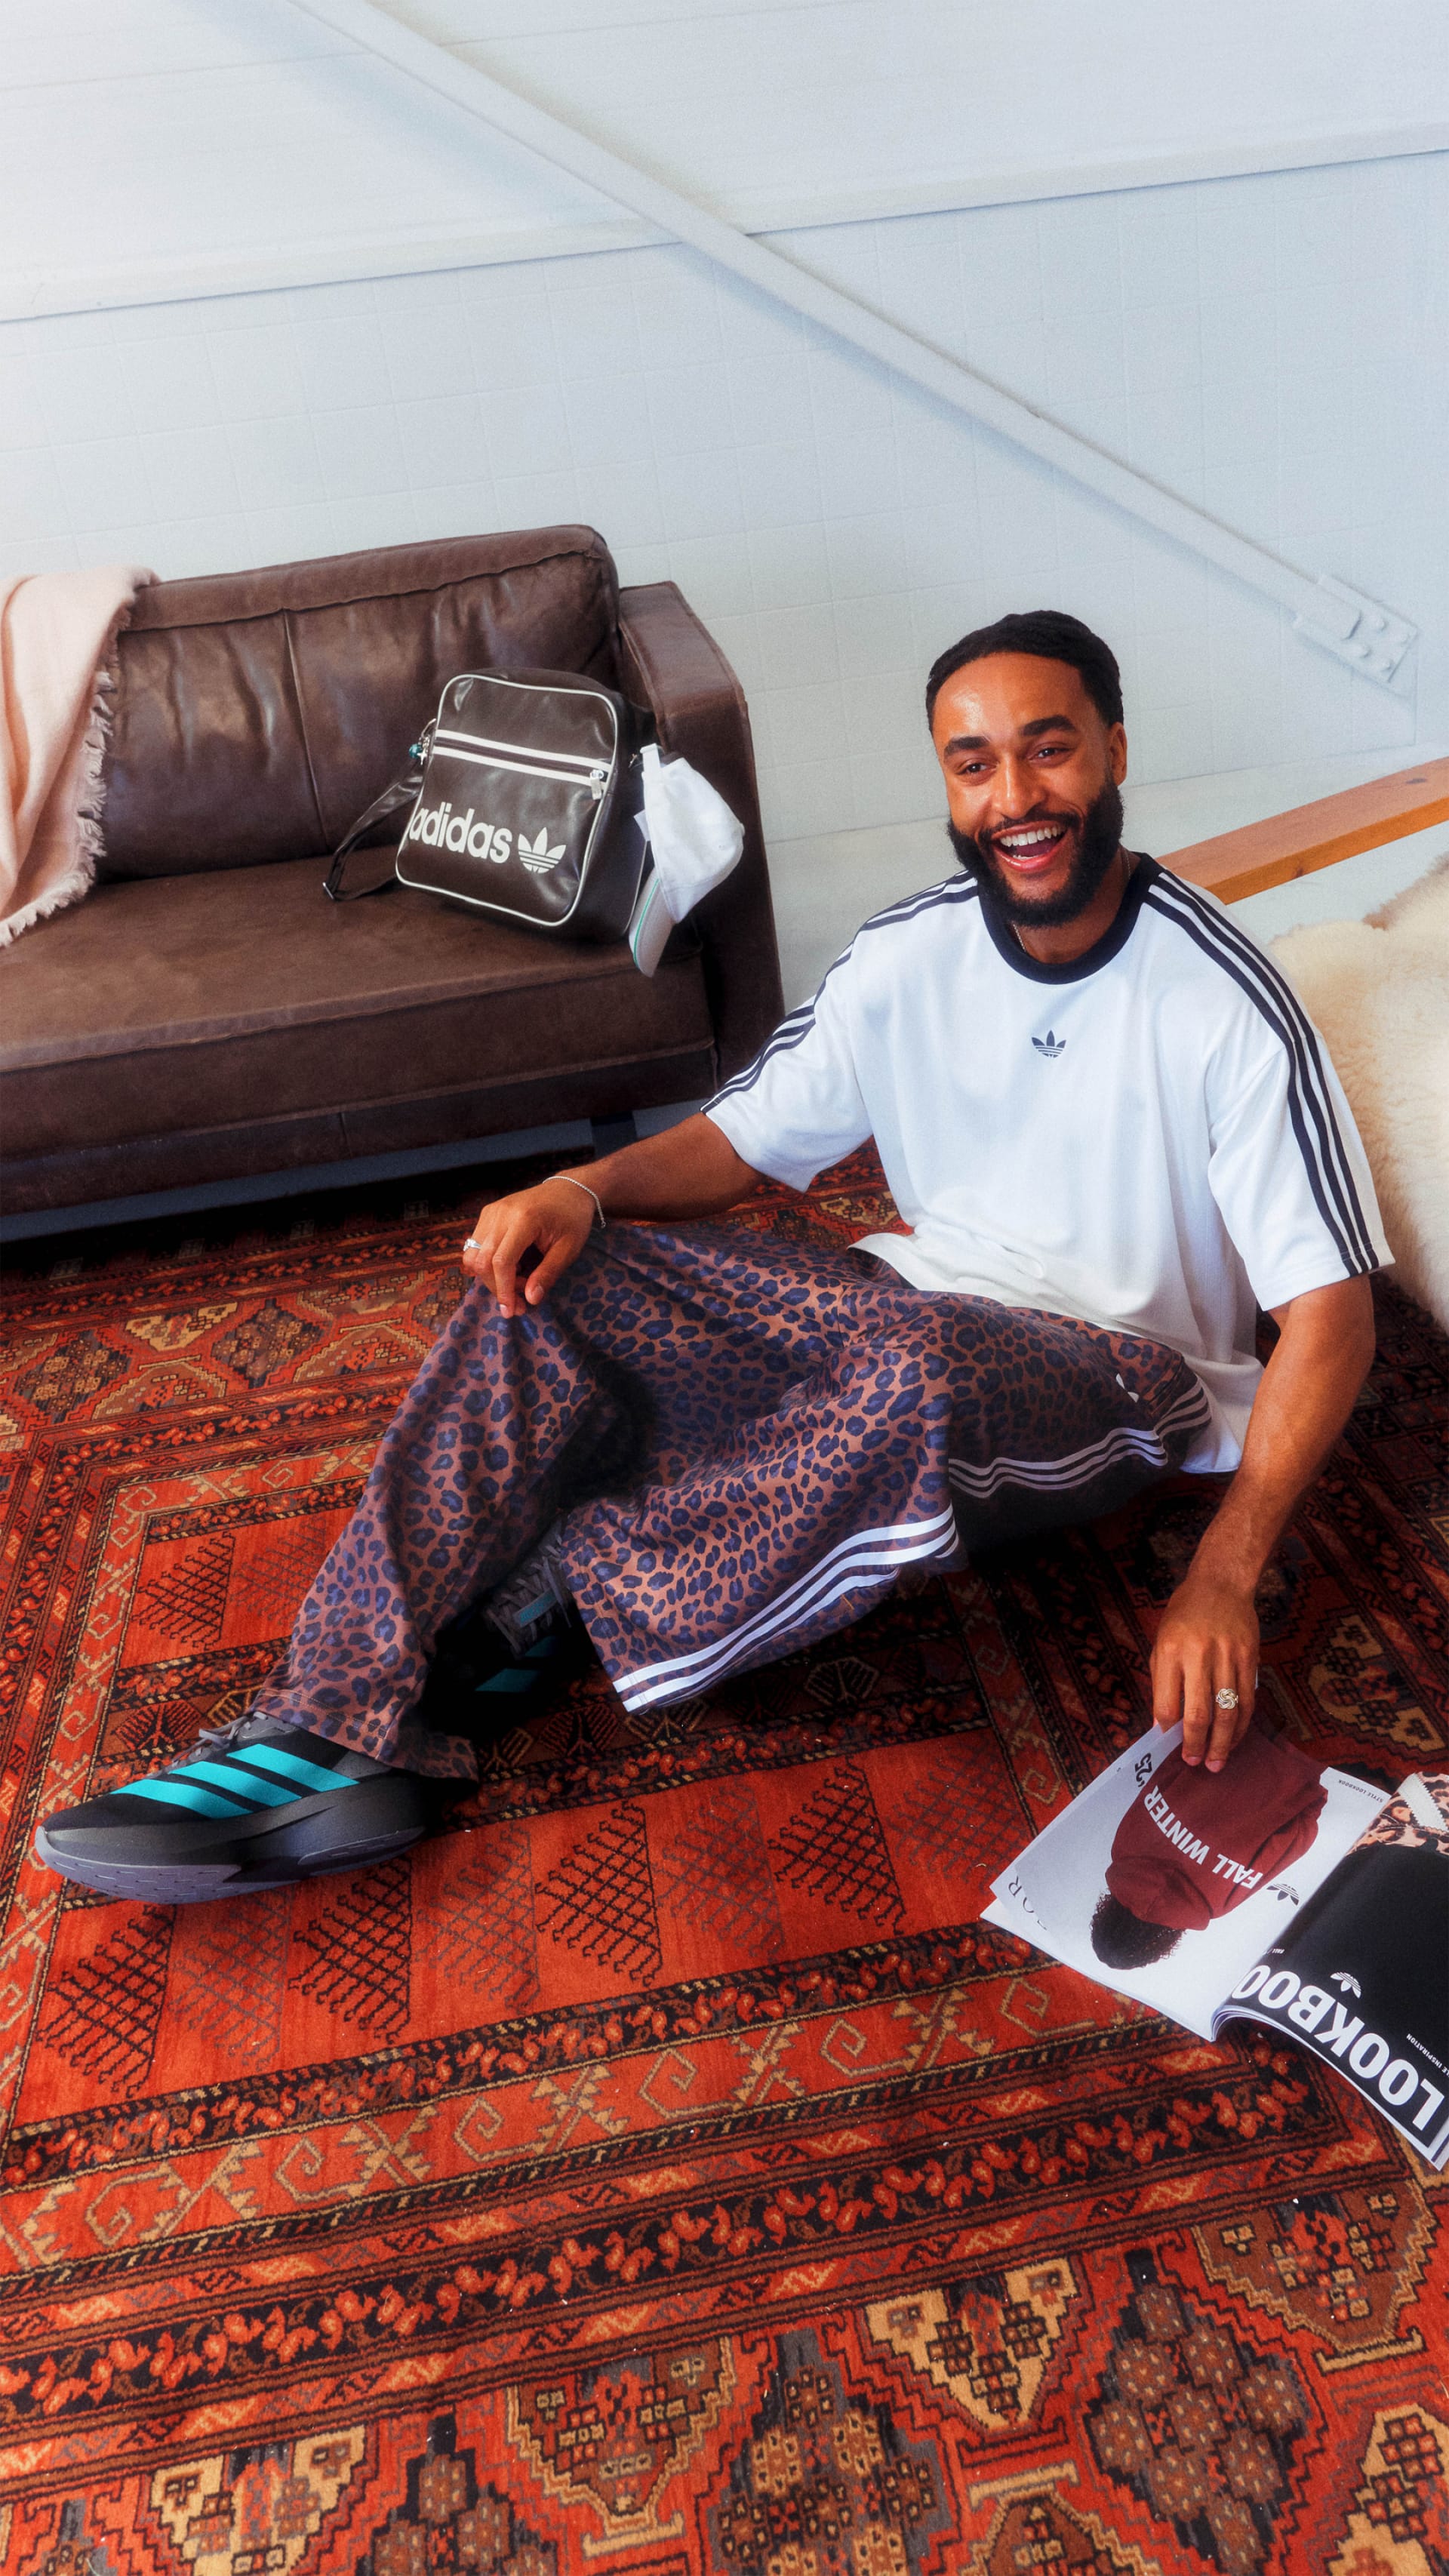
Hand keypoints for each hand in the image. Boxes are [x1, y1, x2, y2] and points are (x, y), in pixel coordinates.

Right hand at [461, 1176, 595, 1316]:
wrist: (568, 1189)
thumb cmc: (572, 1219)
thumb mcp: (569, 1249)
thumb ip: (548, 1274)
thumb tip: (530, 1299)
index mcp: (524, 1219)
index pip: (501, 1260)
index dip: (503, 1289)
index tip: (512, 1310)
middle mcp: (501, 1213)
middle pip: (482, 1260)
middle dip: (497, 1287)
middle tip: (519, 1301)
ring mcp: (491, 1211)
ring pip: (473, 1254)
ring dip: (490, 1276)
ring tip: (517, 1280)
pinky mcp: (488, 1213)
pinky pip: (476, 1245)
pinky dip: (488, 1263)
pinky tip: (512, 1266)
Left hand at [1150, 1570, 1257, 1770]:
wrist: (1221, 1582)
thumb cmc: (1184, 1613)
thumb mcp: (1161, 1640)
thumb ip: (1162, 1680)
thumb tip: (1164, 1723)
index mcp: (1170, 1651)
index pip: (1166, 1702)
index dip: (1167, 1729)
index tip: (1168, 1744)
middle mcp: (1199, 1655)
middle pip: (1199, 1713)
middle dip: (1196, 1744)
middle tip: (1194, 1764)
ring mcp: (1228, 1656)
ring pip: (1227, 1711)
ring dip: (1222, 1742)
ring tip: (1216, 1762)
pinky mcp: (1250, 1657)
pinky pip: (1247, 1699)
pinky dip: (1242, 1723)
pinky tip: (1235, 1737)